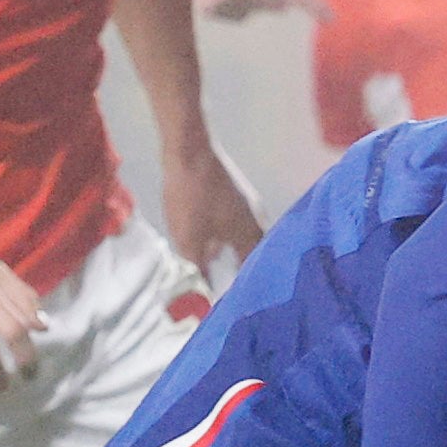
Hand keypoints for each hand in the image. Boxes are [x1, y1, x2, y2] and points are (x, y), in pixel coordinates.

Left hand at [157, 139, 265, 288]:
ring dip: (237, 249)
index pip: (256, 267)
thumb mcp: (189, 240)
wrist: (189, 148)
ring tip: (223, 263)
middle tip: (240, 282)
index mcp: (249, 233)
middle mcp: (254, 217)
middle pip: (257, 249)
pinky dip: (229, 234)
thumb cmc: (191, 197)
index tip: (243, 298)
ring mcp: (245, 201)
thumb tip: (204, 293)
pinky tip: (212, 237)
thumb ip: (199, 268)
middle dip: (248, 266)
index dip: (249, 284)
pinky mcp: (232, 189)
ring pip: (246, 232)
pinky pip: (236, 220)